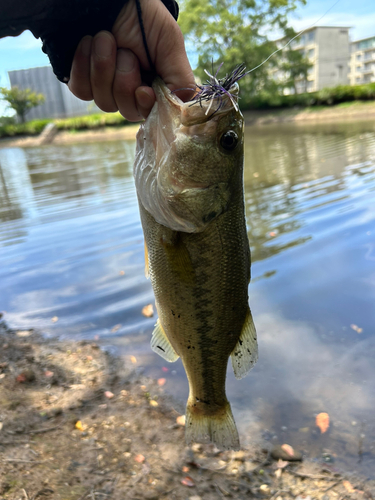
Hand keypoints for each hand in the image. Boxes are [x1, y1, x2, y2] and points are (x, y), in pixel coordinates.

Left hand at [68, 0, 193, 120]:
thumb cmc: (144, 18)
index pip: (151, 114)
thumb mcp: (171, 45)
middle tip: (126, 52)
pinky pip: (82, 90)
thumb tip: (180, 110)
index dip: (145, 106)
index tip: (143, 90)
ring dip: (104, 67)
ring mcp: (106, 88)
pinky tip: (89, 43)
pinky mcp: (83, 81)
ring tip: (106, 38)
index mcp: (154, 88)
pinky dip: (83, 66)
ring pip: (104, 102)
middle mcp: (131, 93)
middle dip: (124, 79)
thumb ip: (181, 80)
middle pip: (127, 111)